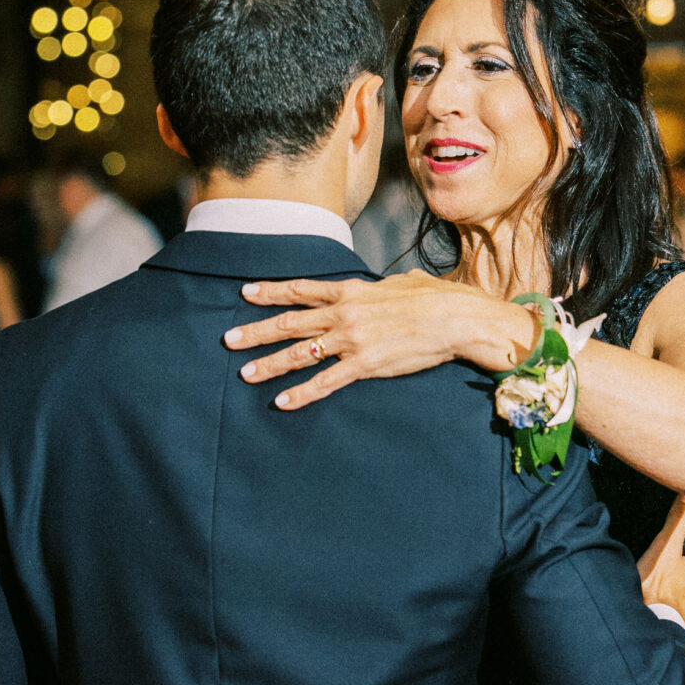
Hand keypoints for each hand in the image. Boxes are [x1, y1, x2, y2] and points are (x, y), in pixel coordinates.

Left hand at [223, 271, 538, 409]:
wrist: (456, 318)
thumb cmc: (437, 298)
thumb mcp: (404, 282)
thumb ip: (383, 287)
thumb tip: (384, 286)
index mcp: (352, 290)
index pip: (302, 290)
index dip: (271, 292)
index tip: (245, 293)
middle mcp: (345, 314)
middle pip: (291, 323)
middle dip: (257, 331)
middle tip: (229, 339)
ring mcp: (352, 340)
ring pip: (300, 354)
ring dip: (270, 364)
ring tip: (245, 372)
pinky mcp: (365, 365)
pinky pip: (326, 382)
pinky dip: (301, 394)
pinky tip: (281, 403)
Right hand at [638, 495, 684, 646]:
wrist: (656, 636)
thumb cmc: (655, 591)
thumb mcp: (662, 551)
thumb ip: (676, 523)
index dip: (676, 554)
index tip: (660, 559)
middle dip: (678, 577)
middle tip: (654, 579)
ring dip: (676, 599)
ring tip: (654, 601)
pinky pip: (684, 622)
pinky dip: (675, 619)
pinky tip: (659, 620)